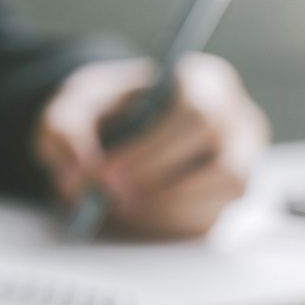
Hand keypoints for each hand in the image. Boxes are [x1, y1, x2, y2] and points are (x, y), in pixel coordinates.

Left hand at [34, 54, 269, 237]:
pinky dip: (167, 223)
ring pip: (224, 194)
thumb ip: (65, 128)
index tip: (106, 173)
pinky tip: (134, 214)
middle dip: (158, 185)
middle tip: (107, 198)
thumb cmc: (102, 110)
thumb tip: (81, 169)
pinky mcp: (225, 198)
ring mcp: (239, 161)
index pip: (196, 113)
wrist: (113, 129)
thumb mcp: (72, 105)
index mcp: (203, 81)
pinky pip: (210, 220)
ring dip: (168, 208)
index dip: (152, 151)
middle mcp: (235, 120)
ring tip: (120, 205)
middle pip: (221, 161)